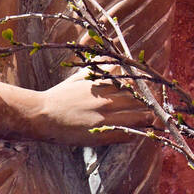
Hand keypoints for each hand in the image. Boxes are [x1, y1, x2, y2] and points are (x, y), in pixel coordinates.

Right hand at [40, 65, 157, 145]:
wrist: (40, 115)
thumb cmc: (58, 97)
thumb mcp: (78, 78)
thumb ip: (96, 69)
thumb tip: (109, 59)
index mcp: (103, 83)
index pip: (135, 82)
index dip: (144, 88)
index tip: (146, 93)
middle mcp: (107, 98)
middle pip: (141, 99)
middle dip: (148, 104)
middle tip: (152, 109)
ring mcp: (105, 116)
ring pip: (140, 117)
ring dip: (146, 119)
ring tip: (148, 122)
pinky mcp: (101, 134)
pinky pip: (128, 134)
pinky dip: (135, 133)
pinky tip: (134, 133)